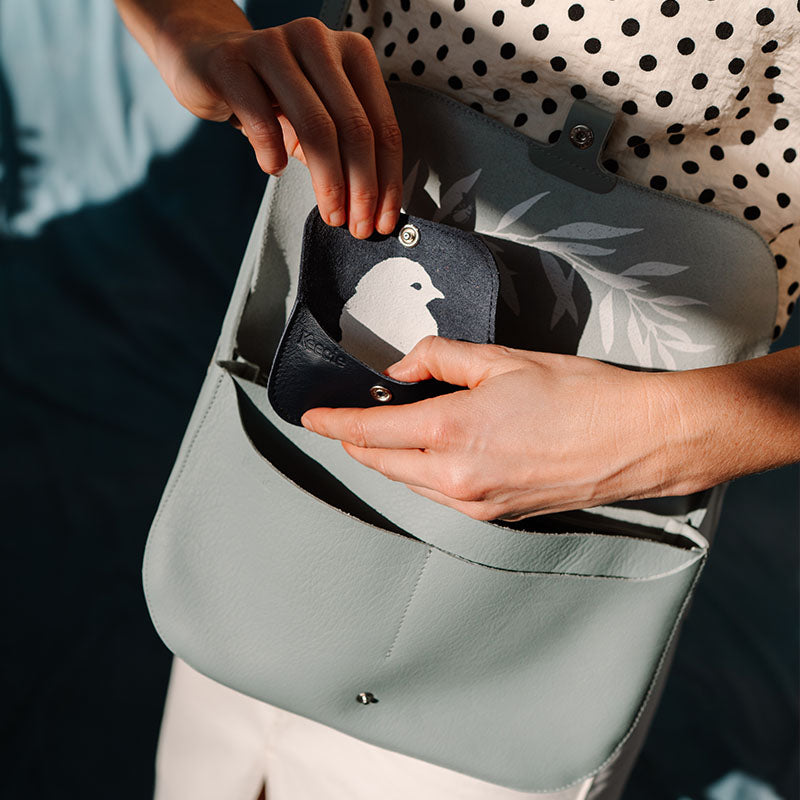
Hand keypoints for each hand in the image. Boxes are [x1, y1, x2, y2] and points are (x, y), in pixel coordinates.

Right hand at [118, 2, 401, 238]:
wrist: (207, 59)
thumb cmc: (270, 95)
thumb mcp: (317, 120)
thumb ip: (346, 152)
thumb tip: (372, 208)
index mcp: (351, 53)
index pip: (382, 125)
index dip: (387, 179)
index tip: (382, 220)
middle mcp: (317, 41)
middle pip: (355, 128)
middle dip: (361, 188)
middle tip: (357, 225)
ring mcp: (274, 46)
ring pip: (316, 126)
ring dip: (328, 182)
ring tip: (330, 213)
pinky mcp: (232, 62)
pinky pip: (261, 119)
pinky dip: (273, 154)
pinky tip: (274, 169)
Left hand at [301, 337, 685, 520]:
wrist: (639, 440)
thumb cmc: (580, 394)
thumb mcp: (503, 359)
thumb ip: (440, 359)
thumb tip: (404, 369)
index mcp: (451, 432)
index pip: (369, 431)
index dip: (334, 422)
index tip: (311, 417)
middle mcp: (455, 478)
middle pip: (381, 462)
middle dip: (356, 440)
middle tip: (347, 417)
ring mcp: (475, 504)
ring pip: (409, 481)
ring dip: (389, 457)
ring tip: (388, 430)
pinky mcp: (497, 515)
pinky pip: (440, 495)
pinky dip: (422, 473)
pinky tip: (433, 451)